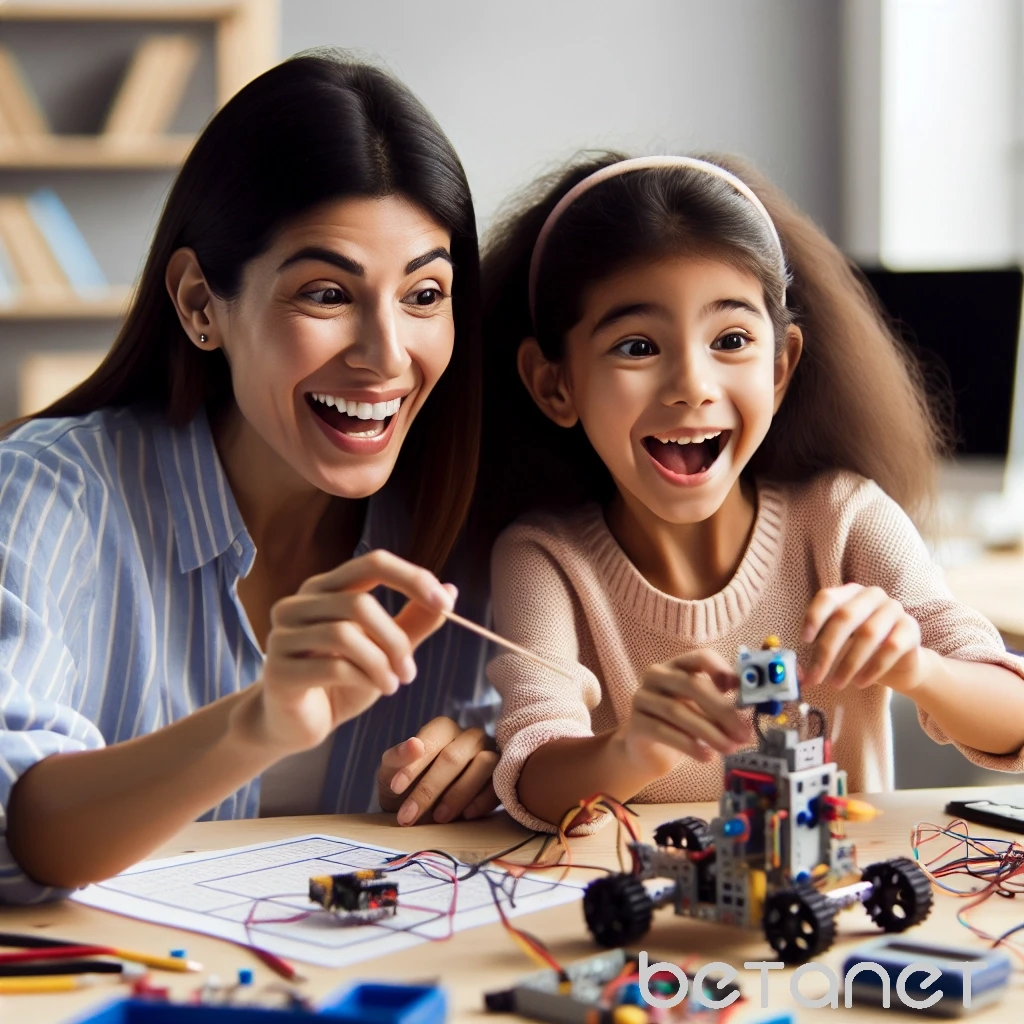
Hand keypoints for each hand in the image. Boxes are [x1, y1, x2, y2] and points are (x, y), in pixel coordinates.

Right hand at [233, 550, 455, 755]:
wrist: (297, 724)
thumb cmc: (341, 681)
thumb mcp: (385, 650)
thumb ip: (413, 622)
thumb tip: (450, 590)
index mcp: (325, 588)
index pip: (372, 564)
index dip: (412, 578)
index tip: (445, 604)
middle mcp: (298, 604)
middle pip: (360, 603)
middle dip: (396, 639)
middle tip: (411, 671)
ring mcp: (282, 636)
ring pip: (344, 634)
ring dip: (381, 663)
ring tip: (395, 684)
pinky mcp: (278, 671)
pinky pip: (331, 667)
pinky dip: (363, 678)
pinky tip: (375, 690)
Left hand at [377, 716, 498, 825]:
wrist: (421, 812)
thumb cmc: (406, 787)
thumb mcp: (390, 773)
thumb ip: (397, 758)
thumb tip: (413, 744)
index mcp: (443, 728)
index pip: (432, 739)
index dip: (414, 764)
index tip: (395, 788)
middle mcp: (470, 737)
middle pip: (454, 757)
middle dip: (428, 790)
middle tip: (408, 816)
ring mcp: (490, 755)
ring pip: (483, 765)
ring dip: (458, 795)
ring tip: (438, 818)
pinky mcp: (502, 778)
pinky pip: (499, 785)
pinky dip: (482, 801)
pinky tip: (465, 816)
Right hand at [618, 650, 753, 775]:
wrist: (650, 753)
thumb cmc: (683, 726)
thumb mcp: (705, 711)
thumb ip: (724, 705)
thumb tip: (751, 709)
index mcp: (678, 665)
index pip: (700, 657)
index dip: (721, 670)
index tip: (739, 689)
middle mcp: (657, 676)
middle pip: (691, 685)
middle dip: (722, 710)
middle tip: (743, 732)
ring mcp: (643, 698)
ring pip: (678, 711)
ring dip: (709, 732)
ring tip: (729, 748)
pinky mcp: (636, 723)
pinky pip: (663, 731)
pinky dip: (689, 745)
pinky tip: (707, 756)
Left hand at [802, 583, 922, 692]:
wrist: (900, 664)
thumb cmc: (860, 650)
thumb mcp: (837, 647)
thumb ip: (817, 655)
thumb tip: (800, 676)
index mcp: (849, 593)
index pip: (827, 597)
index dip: (814, 618)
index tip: (804, 641)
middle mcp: (872, 595)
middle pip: (845, 616)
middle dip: (827, 649)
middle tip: (816, 676)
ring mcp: (894, 609)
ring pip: (868, 633)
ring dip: (848, 663)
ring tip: (836, 683)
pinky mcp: (911, 628)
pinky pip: (891, 647)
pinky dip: (873, 668)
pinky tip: (860, 682)